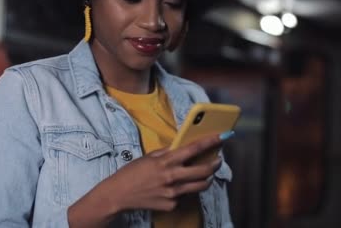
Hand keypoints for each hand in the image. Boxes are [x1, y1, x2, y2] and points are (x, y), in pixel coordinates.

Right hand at [68, 134, 222, 226]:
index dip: (210, 141)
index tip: (222, 136)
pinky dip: (186, 190)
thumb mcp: (149, 157)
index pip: (194, 149)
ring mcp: (173, 193)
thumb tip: (182, 147)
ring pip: (201, 185)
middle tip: (218, 160)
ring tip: (206, 174)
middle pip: (204, 171)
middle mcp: (172, 177)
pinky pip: (185, 196)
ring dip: (207, 178)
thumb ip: (167, 152)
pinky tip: (179, 186)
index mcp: (166, 161)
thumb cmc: (132, 173)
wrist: (118, 195)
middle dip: (215, 163)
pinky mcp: (171, 204)